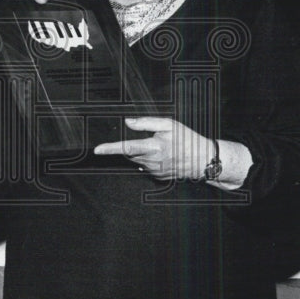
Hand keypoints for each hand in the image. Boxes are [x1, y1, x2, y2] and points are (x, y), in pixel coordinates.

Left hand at [93, 116, 213, 180]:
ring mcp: (154, 171)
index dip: (110, 148)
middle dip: (133, 146)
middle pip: (130, 153)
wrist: (202, 160)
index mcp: (153, 147)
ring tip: (161, 147)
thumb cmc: (187, 140)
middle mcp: (152, 162)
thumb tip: (128, 122)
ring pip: (137, 160)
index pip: (126, 147)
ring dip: (142, 152)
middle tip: (151, 140)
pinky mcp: (157, 176)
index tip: (97, 150)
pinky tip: (163, 156)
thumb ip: (146, 122)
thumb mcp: (169, 125)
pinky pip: (146, 166)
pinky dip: (149, 159)